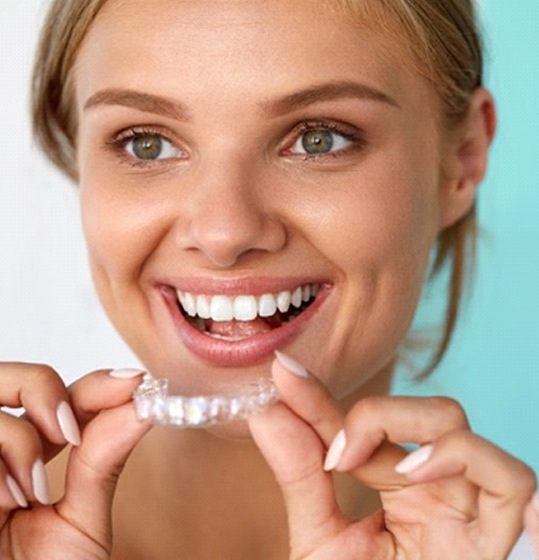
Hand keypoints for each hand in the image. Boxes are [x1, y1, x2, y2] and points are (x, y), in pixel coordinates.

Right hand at [0, 363, 150, 558]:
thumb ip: (103, 461)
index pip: (57, 395)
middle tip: (69, 431)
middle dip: (43, 389)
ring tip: (30, 491)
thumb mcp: (79, 523)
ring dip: (18, 439)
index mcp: (27, 458)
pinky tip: (4, 504)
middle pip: (9, 376)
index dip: (94, 382)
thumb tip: (143, 405)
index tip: (134, 384)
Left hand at [249, 354, 536, 558]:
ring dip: (425, 436)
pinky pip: (514, 486)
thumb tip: (264, 411)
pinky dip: (483, 467)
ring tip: (389, 471)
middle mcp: (435, 488)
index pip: (366, 420)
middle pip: (428, 411)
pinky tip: (425, 475)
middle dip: (380, 414)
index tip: (285, 375)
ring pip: (465, 433)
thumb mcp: (319, 537)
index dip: (322, 397)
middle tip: (338, 455)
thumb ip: (299, 474)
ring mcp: (464, 511)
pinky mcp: (488, 544)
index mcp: (397, 482)